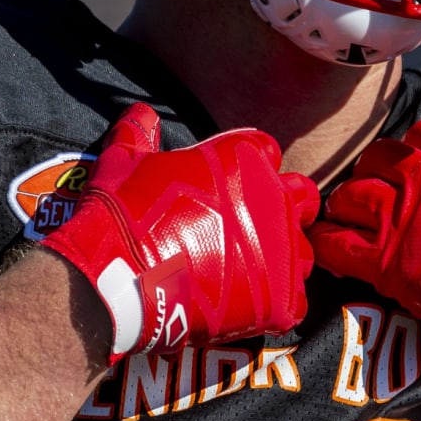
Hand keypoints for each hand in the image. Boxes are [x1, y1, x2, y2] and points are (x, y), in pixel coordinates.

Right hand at [43, 103, 319, 363]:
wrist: (118, 277)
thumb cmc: (124, 213)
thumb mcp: (125, 159)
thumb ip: (140, 133)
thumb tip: (140, 114)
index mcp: (247, 157)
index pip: (266, 152)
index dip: (248, 170)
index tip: (227, 189)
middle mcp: (275, 197)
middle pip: (300, 197)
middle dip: (282, 208)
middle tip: (249, 228)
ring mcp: (282, 248)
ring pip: (301, 250)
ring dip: (282, 258)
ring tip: (246, 272)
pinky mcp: (282, 297)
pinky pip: (296, 301)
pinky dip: (276, 304)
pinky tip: (246, 305)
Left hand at [310, 110, 420, 398]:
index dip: (417, 147)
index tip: (418, 163)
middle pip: (378, 158)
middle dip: (376, 171)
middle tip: (381, 192)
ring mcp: (405, 219)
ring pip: (351, 196)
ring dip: (348, 204)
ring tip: (353, 217)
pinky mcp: (388, 264)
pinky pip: (336, 243)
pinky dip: (326, 241)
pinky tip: (326, 243)